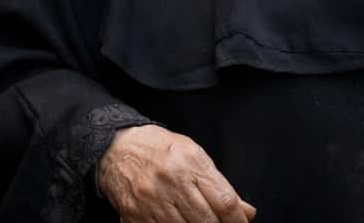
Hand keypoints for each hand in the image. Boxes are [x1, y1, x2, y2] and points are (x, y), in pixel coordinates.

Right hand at [97, 125, 255, 222]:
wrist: (117, 148)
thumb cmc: (160, 149)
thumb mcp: (194, 155)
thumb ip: (220, 184)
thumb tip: (246, 211)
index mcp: (190, 163)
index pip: (224, 201)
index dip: (237, 220)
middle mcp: (171, 182)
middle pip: (206, 220)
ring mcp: (152, 201)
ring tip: (199, 221)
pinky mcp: (136, 216)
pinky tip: (179, 221)